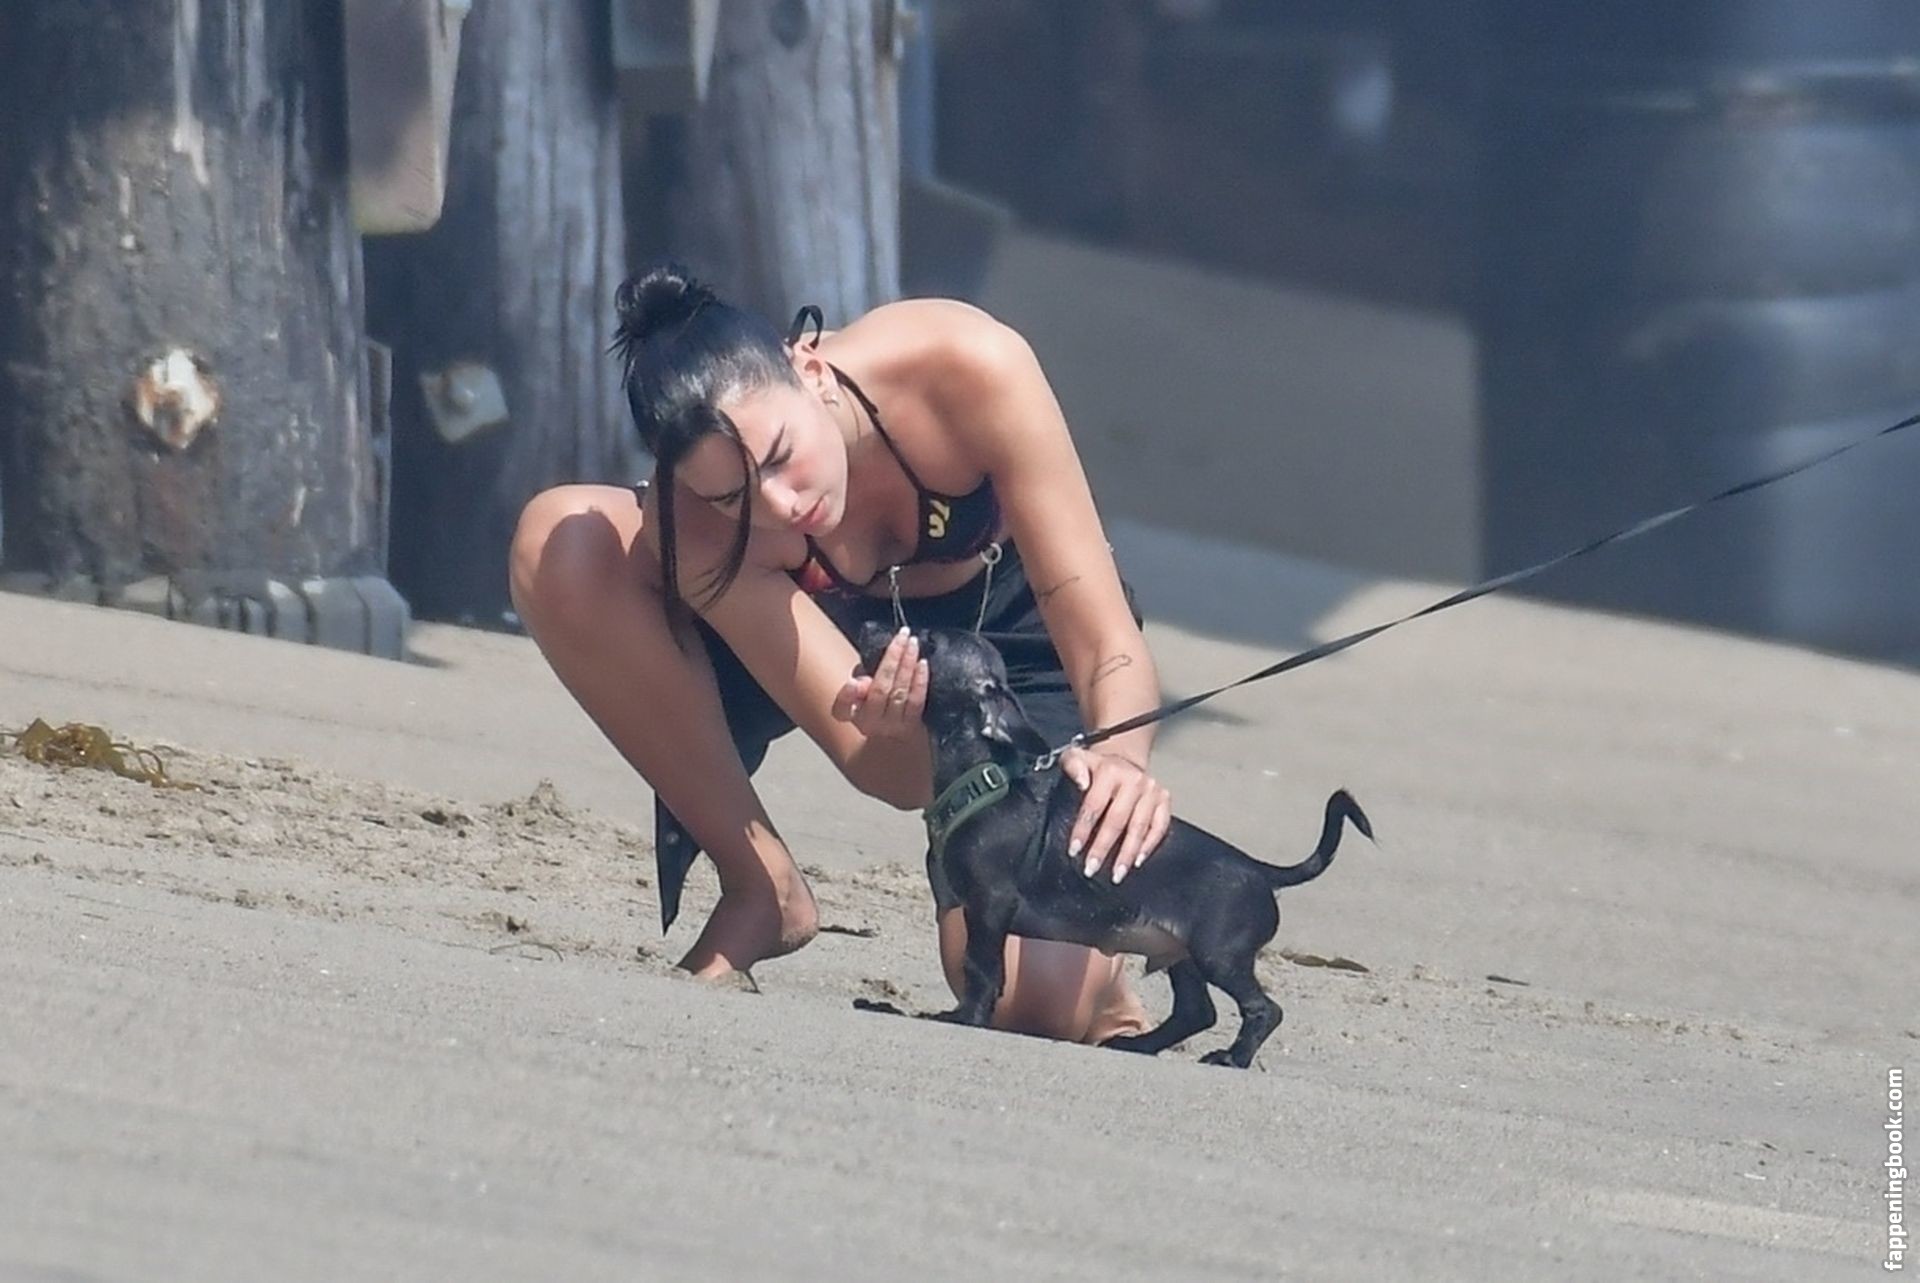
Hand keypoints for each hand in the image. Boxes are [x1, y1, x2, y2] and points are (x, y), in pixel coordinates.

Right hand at [832, 627, 928, 738]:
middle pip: (880, 689)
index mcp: (852, 714)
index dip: (848, 695)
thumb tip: (862, 682)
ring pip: (900, 692)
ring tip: (913, 643)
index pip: (842, 707)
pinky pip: (916, 702)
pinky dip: (920, 681)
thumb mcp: (859, 697)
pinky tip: (922, 664)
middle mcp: (871, 722)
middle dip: (892, 658)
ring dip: (907, 664)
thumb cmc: (876, 710)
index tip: (854, 682)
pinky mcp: (912, 726)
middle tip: (902, 635)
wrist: (895, 744)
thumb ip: (857, 686)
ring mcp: (892, 725)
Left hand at [1060, 746, 1170, 883]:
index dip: (1083, 830)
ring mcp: (1152, 791)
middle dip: (1103, 847)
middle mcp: (1135, 780)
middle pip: (1117, 820)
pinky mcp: (1164, 800)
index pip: (1094, 805)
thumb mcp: (1077, 757)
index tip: (1075, 850)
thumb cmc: (1097, 767)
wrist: (1124, 759)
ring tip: (1117, 873)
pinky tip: (1138, 861)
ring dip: (1127, 853)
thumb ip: (1072, 765)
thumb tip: (1081, 782)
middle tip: (1092, 868)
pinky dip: (1149, 845)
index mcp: (1110, 771)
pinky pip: (1159, 827)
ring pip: (1139, 827)